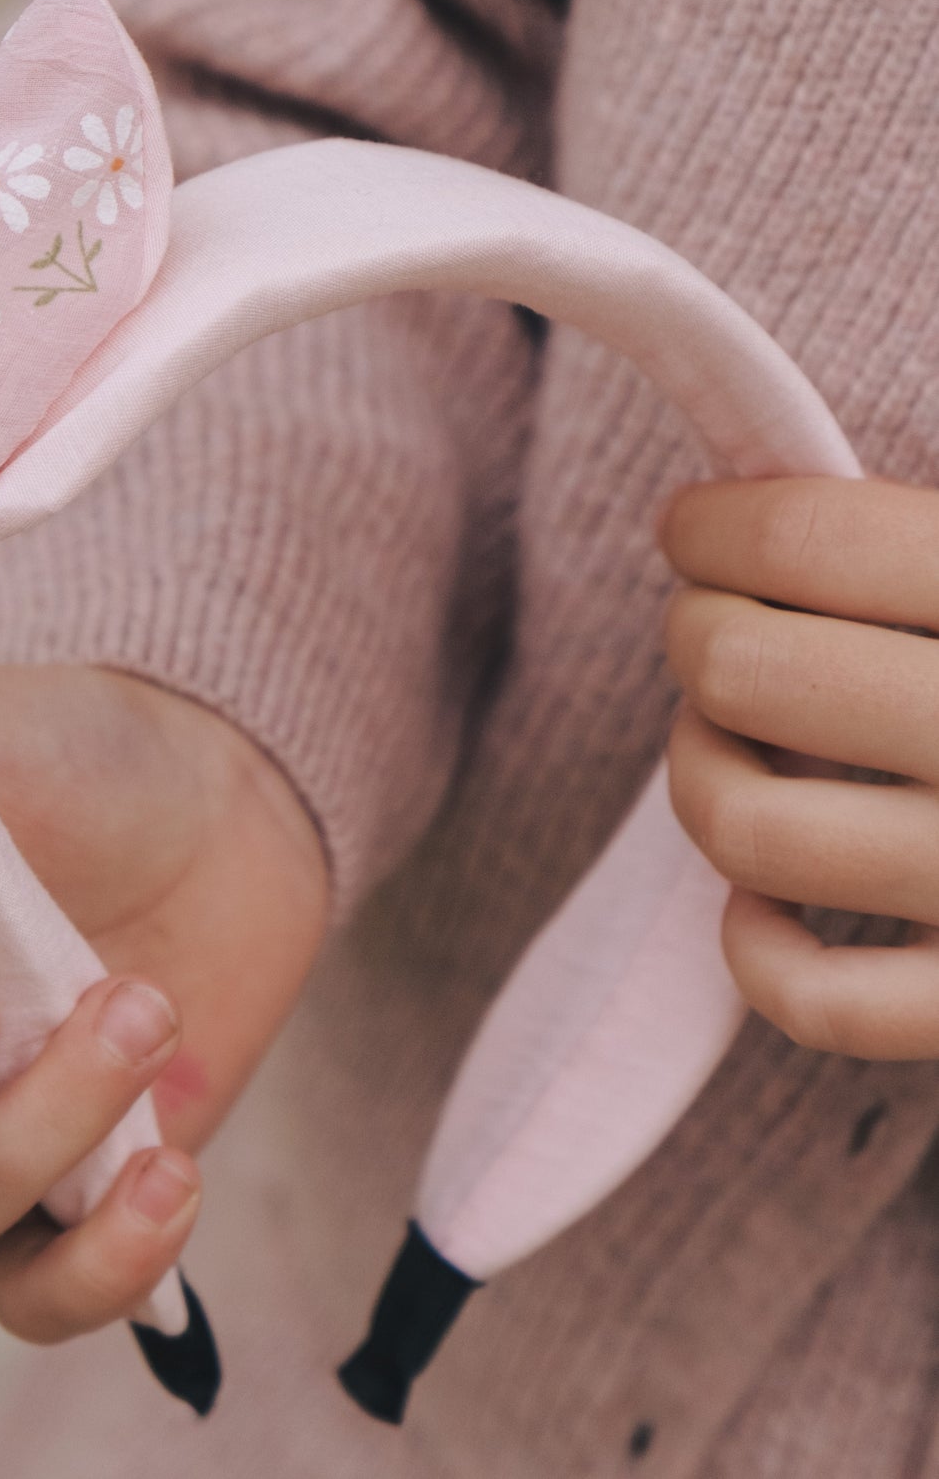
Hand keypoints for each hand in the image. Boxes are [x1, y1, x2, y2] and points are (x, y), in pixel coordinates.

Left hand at [661, 475, 938, 1059]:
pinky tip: (759, 897)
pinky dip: (752, 945)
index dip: (717, 524)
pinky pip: (815, 999)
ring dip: (700, 770)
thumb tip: (776, 507)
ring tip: (723, 741)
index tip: (692, 527)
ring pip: (751, 827)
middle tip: (709, 627)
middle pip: (751, 670)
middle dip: (697, 636)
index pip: (814, 540)